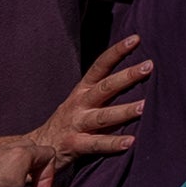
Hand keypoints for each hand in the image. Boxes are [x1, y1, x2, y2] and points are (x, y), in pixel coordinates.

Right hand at [0, 36, 148, 186]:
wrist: (36, 148)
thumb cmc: (67, 122)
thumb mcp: (81, 102)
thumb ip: (103, 92)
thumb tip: (134, 75)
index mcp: (82, 91)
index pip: (100, 66)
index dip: (117, 52)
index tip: (136, 38)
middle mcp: (79, 104)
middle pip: (105, 87)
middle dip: (127, 76)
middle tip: (149, 66)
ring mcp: (77, 124)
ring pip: (103, 116)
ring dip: (123, 111)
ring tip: (144, 106)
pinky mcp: (74, 145)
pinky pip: (96, 144)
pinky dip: (113, 143)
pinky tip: (130, 142)